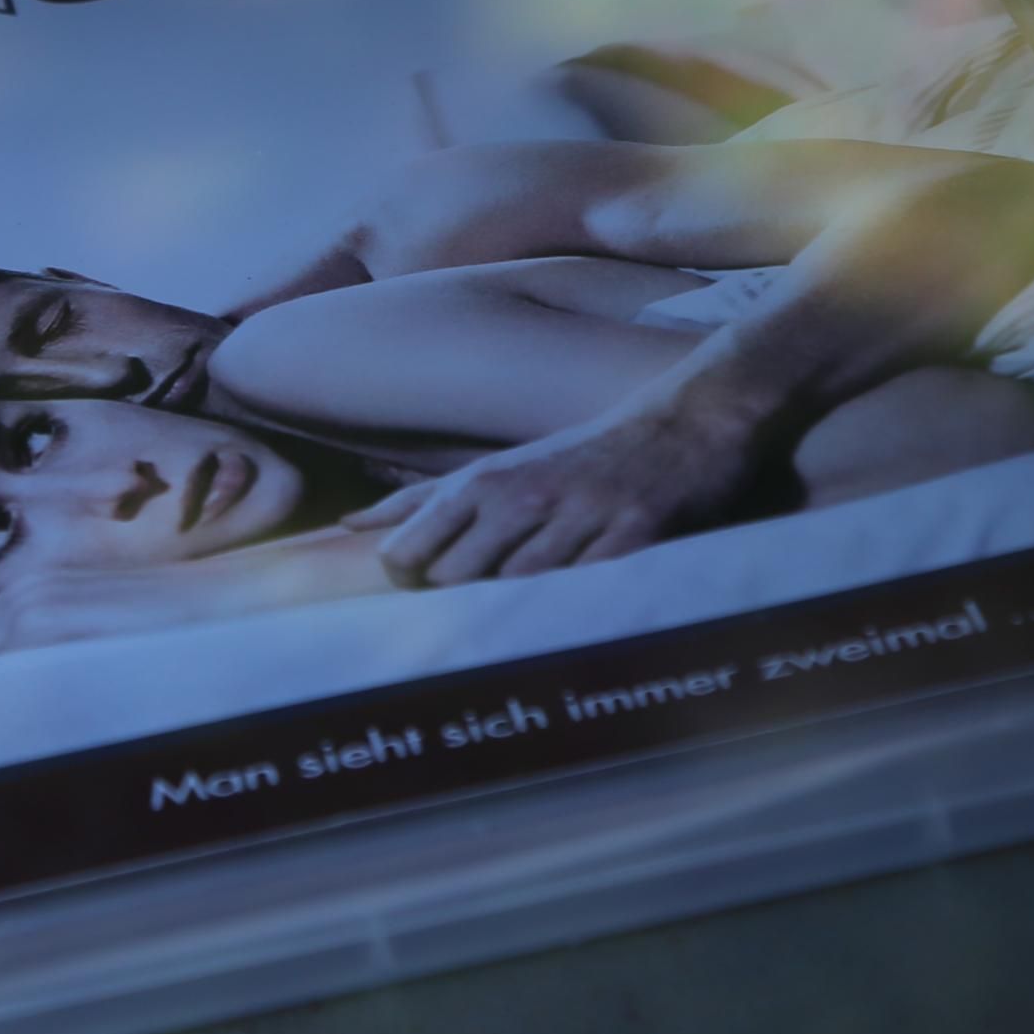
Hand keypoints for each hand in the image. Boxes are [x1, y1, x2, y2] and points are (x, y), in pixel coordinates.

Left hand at [345, 401, 751, 586]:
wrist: (684, 426)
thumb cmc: (575, 459)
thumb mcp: (491, 471)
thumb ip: (419, 501)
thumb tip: (349, 525)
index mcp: (483, 484)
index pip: (407, 552)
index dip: (410, 582)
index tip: (432, 588)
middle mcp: (522, 498)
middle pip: (451, 578)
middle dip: (458, 602)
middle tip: (485, 602)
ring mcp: (578, 517)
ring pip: (515, 587)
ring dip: (520, 607)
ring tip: (535, 604)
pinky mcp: (632, 538)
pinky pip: (587, 589)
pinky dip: (579, 605)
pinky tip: (584, 604)